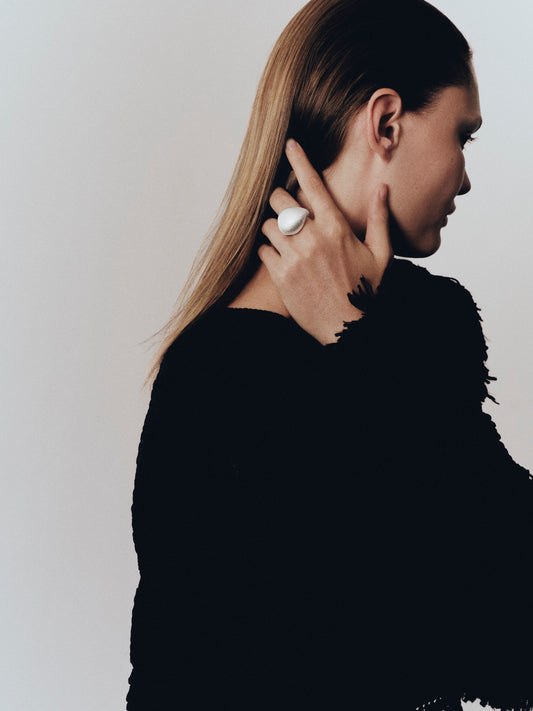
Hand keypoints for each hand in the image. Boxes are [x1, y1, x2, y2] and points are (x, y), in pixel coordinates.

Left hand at [258, 139, 392, 344]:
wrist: (349, 330)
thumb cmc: (367, 292)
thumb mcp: (381, 255)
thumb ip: (378, 219)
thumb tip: (382, 188)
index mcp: (337, 228)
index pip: (313, 184)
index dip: (299, 160)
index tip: (289, 144)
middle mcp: (313, 238)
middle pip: (280, 200)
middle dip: (279, 200)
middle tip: (285, 210)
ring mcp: (295, 257)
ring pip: (268, 225)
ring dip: (273, 227)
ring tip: (285, 239)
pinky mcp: (281, 276)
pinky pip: (263, 250)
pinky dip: (268, 250)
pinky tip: (281, 258)